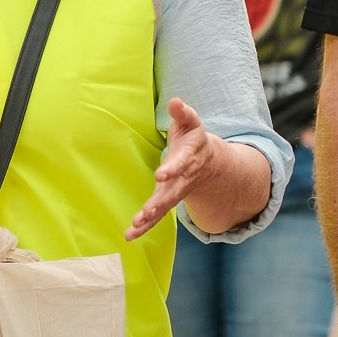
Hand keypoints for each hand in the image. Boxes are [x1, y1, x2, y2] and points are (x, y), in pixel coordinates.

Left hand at [126, 97, 215, 241]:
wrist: (208, 162)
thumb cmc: (193, 138)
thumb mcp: (191, 122)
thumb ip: (183, 113)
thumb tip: (175, 101)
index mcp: (189, 158)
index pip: (181, 164)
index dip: (172, 169)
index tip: (161, 174)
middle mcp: (183, 179)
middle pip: (173, 192)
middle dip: (160, 202)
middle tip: (147, 211)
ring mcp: (176, 192)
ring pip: (164, 207)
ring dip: (151, 218)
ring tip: (136, 225)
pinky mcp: (167, 200)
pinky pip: (157, 216)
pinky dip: (144, 227)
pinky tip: (130, 235)